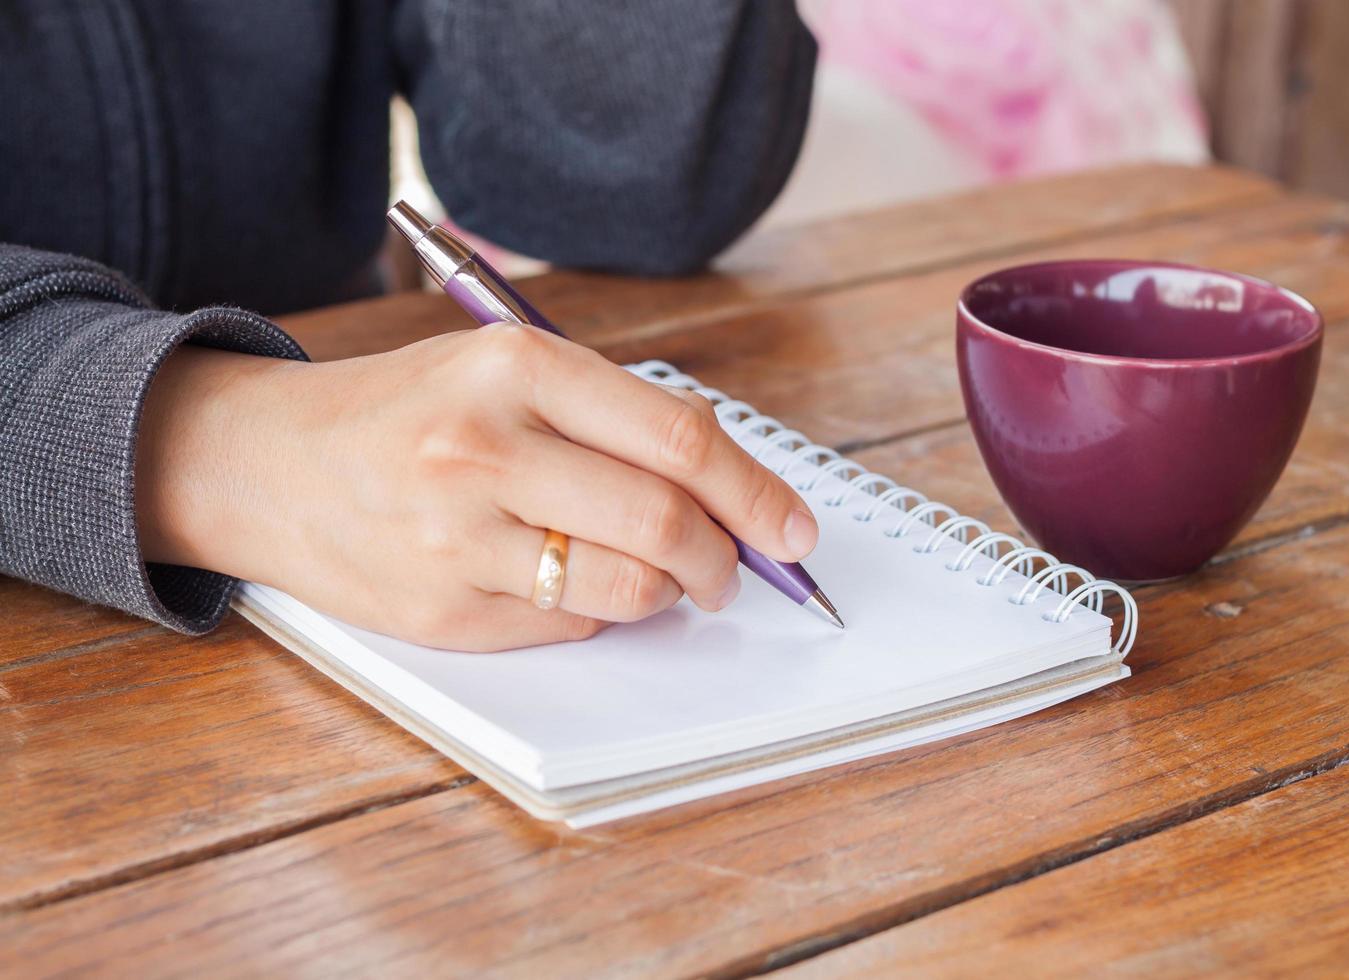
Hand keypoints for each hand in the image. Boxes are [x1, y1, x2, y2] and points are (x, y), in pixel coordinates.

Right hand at [135, 325, 819, 650]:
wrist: (265, 462)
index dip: (756, 493)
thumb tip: (733, 492)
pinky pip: (569, 624)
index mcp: (516, 367)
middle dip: (727, 558)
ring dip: (670, 592)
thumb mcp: (503, 370)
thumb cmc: (406, 411)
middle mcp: (485, 448)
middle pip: (664, 522)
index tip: (794, 527)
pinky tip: (571, 580)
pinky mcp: (443, 610)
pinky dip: (599, 610)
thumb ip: (613, 419)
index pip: (678, 438)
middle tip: (735, 568)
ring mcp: (458, 537)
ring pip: (627, 588)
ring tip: (662, 575)